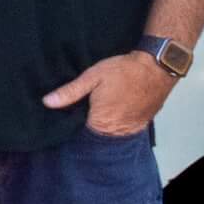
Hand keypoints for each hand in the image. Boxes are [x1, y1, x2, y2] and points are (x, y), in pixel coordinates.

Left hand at [42, 53, 172, 135]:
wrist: (156, 67)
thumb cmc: (122, 71)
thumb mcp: (92, 77)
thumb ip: (70, 92)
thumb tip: (47, 103)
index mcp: (100, 122)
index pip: (80, 133)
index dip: (72, 126)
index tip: (65, 118)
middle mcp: (116, 132)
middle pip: (96, 136)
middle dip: (87, 127)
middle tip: (81, 112)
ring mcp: (131, 130)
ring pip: (111, 134)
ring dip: (104, 127)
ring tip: (96, 112)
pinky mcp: (142, 125)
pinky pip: (125, 130)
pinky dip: (117, 124)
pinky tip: (113, 112)